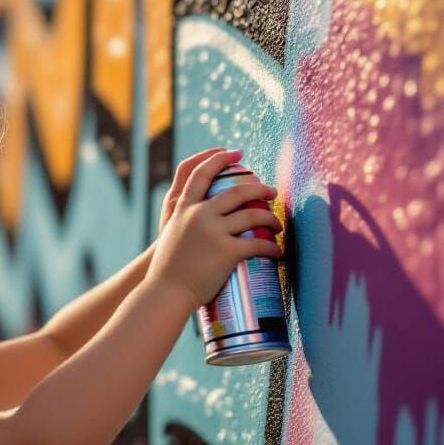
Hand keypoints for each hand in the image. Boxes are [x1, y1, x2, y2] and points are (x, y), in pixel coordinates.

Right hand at [148, 150, 283, 309]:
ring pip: (253, 215)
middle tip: (271, 191)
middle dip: (259, 188)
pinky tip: (277, 252)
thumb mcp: (171, 233)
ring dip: (271, 218)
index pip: (201, 173)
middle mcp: (199, 215)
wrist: (165, 291)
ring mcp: (214, 232)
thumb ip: (185, 220)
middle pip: (237, 191)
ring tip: (278, 224)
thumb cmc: (168, 269)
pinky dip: (272, 248)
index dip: (219, 159)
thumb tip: (204, 215)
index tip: (235, 153)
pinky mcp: (227, 252)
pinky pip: (258, 244)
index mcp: (183, 208)